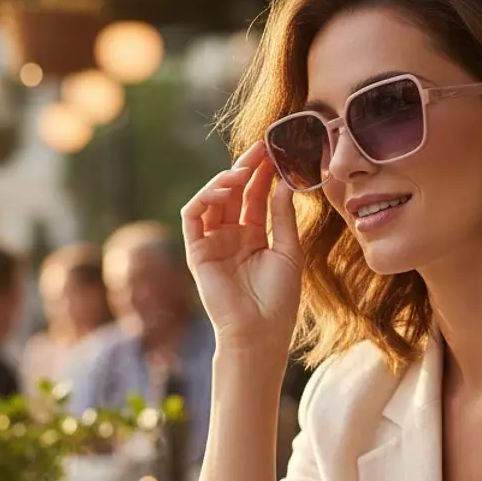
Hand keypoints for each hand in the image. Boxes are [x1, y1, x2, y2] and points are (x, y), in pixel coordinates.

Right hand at [181, 142, 302, 358]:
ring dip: (225, 180)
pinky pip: (193, 217)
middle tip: (260, 148)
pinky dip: (205, 199)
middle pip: (234, 192)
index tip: (276, 151)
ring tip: (243, 170)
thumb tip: (283, 181)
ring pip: (212, 200)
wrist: (260, 333)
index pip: (255, 195)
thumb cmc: (278, 300)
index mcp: (253, 236)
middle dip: (245, 168)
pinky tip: (223, 191)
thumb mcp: (288, 251)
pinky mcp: (196, 252)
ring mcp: (212, 242)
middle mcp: (230, 236)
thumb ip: (283, 216)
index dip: (263, 173)